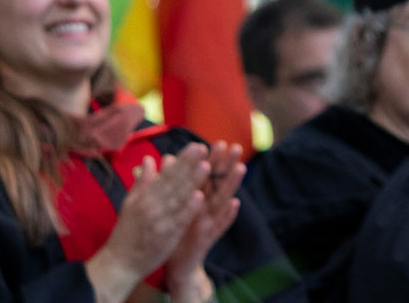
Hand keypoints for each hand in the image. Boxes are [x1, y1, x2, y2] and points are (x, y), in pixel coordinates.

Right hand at [86, 146, 206, 302]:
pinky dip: (188, 209)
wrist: (120, 263)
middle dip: (189, 165)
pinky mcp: (166, 237)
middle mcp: (151, 206)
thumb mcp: (130, 204)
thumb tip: (149, 159)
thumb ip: (142, 182)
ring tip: (206, 166)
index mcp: (144, 197)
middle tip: (203, 148)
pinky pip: (179, 221)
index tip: (195, 146)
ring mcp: (159, 222)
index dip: (181, 160)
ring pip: (178, 199)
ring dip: (192, 182)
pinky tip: (199, 197)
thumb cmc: (126, 232)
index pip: (165, 175)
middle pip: (173, 183)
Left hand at [164, 143, 243, 302]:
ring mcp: (209, 223)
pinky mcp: (208, 238)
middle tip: (236, 147)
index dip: (211, 160)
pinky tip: (235, 204)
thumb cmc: (175, 233)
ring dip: (232, 185)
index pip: (204, 176)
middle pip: (217, 184)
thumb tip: (168, 158)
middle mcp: (206, 209)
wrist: (175, 265)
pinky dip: (228, 215)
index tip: (217, 142)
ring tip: (240, 168)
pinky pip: (220, 226)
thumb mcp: (172, 206)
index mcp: (196, 200)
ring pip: (222, 200)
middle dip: (227, 166)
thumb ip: (172, 183)